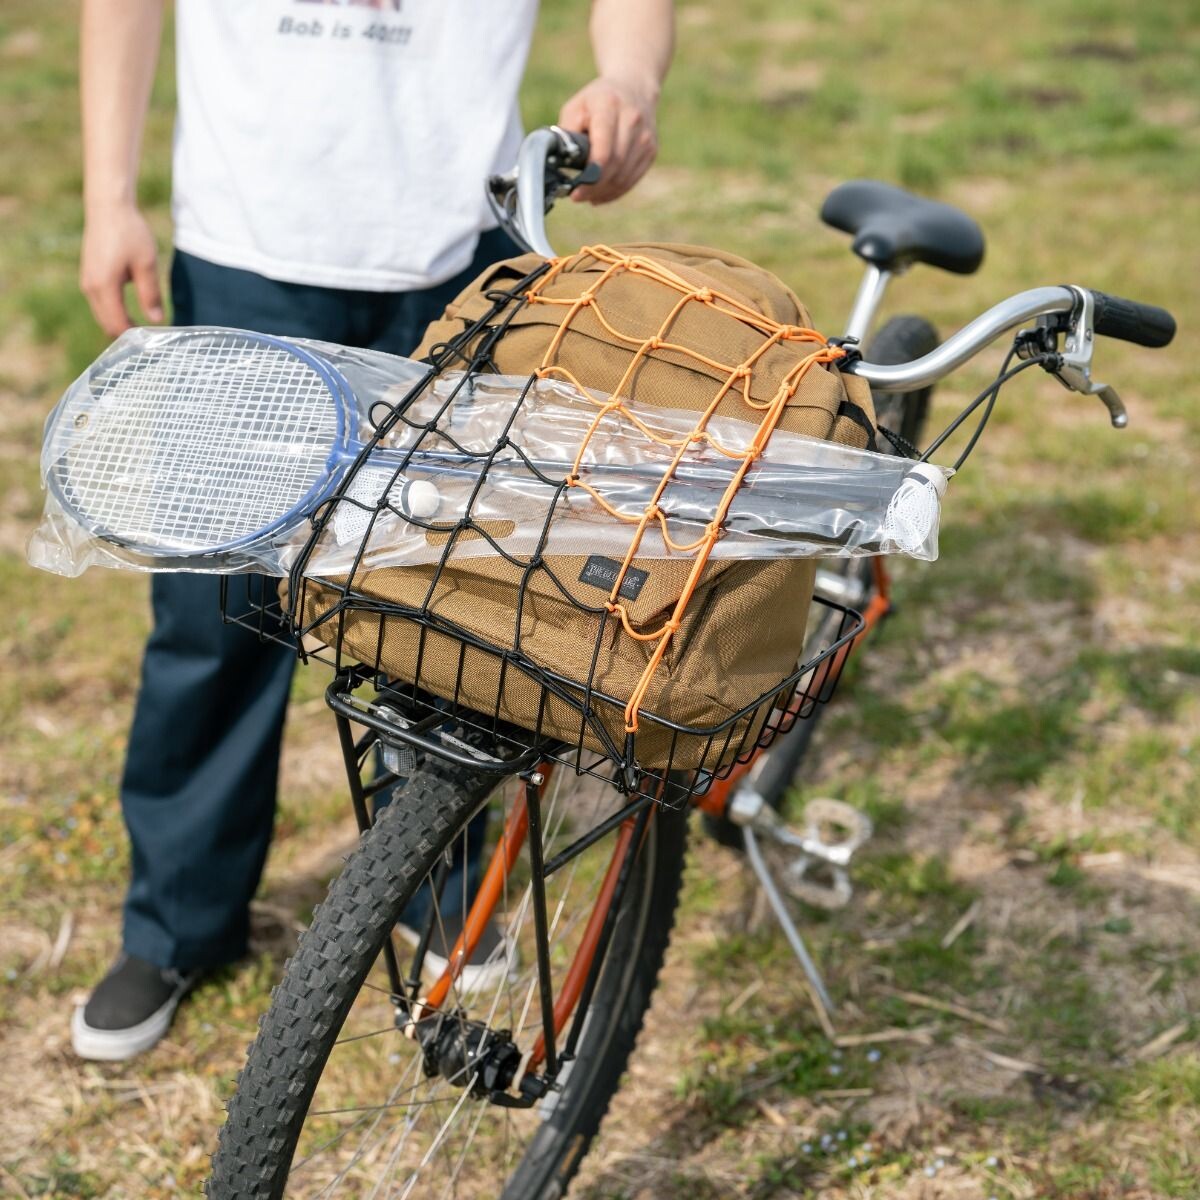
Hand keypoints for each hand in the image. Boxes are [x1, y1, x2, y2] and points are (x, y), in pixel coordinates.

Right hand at [80, 203, 163, 335]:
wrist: (108, 206)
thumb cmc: (129, 233)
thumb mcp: (146, 265)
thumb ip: (150, 294)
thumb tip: (157, 320)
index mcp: (104, 287)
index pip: (117, 324)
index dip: (135, 336)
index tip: (154, 340)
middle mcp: (90, 287)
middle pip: (107, 324)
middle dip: (127, 333)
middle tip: (150, 338)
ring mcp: (87, 281)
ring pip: (102, 314)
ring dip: (119, 322)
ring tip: (143, 326)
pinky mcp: (89, 275)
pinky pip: (100, 303)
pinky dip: (113, 311)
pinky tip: (130, 311)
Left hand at [558, 76, 658, 203]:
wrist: (634, 88)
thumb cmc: (597, 101)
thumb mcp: (575, 107)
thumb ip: (566, 134)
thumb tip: (559, 164)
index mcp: (609, 106)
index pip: (604, 151)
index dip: (590, 176)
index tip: (575, 191)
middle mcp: (632, 120)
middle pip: (614, 167)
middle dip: (594, 188)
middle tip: (578, 196)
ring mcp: (645, 137)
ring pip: (624, 177)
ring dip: (604, 192)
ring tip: (588, 195)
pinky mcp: (651, 150)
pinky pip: (632, 180)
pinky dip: (615, 191)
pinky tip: (601, 194)